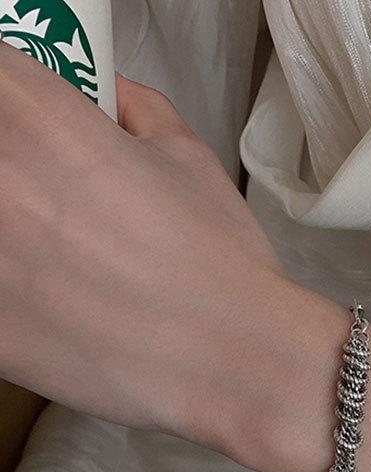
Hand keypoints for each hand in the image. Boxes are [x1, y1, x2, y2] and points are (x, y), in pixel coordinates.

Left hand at [0, 42, 370, 471]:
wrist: (232, 358)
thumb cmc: (219, 263)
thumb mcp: (191, 162)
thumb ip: (137, 111)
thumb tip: (111, 97)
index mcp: (36, 115)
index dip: (19, 108)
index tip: (37, 135)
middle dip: (17, 177)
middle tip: (51, 205)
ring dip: (14, 237)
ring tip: (60, 261)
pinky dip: (13, 289)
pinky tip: (55, 306)